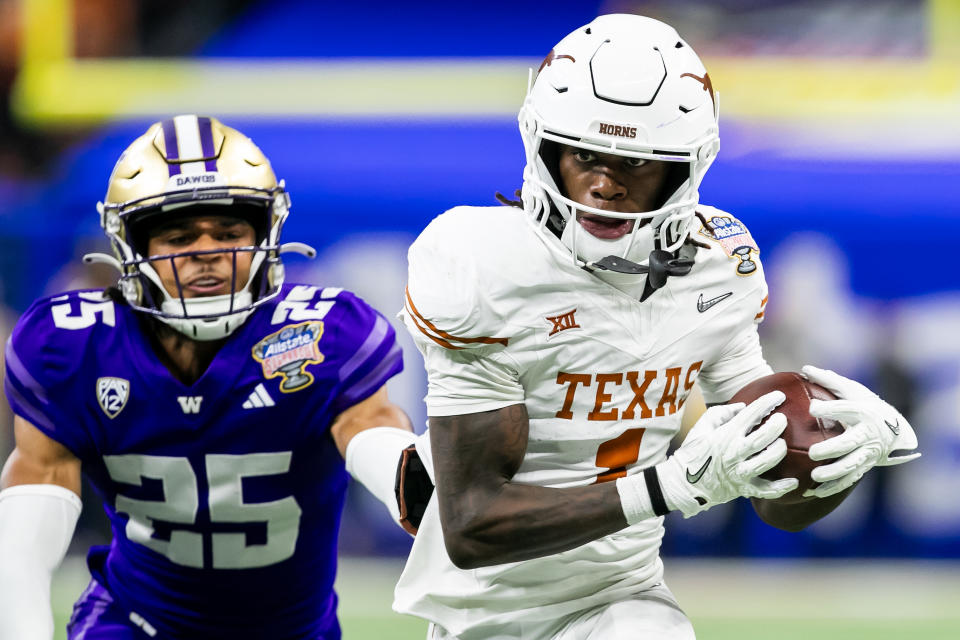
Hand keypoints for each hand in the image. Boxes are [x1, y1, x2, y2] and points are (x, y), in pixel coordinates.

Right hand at [658, 392, 798, 517]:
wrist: (682, 483)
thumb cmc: (692, 452)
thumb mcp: (701, 427)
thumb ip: (721, 413)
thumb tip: (742, 408)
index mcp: (725, 435)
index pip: (751, 414)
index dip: (767, 402)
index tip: (779, 396)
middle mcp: (734, 452)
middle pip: (763, 437)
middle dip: (777, 425)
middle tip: (782, 419)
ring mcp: (740, 472)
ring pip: (767, 460)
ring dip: (778, 450)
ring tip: (781, 443)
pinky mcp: (743, 488)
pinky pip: (766, 490)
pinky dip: (781, 487)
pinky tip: (793, 481)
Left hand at [801, 365, 919, 498]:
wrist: (893, 428)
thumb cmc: (865, 404)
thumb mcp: (851, 389)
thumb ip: (829, 380)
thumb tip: (805, 368)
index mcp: (863, 412)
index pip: (848, 409)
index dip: (832, 409)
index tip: (812, 409)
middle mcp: (868, 434)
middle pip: (850, 442)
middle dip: (833, 448)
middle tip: (813, 452)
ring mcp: (868, 453)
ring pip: (852, 465)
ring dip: (834, 472)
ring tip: (815, 476)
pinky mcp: (864, 466)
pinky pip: (849, 478)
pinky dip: (833, 487)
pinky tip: (813, 492)